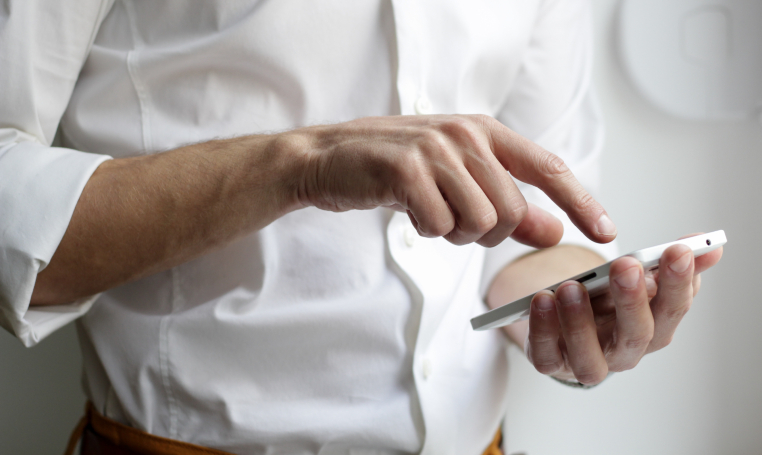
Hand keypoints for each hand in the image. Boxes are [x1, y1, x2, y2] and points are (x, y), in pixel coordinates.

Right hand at [288, 115, 616, 247]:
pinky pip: (440, 226)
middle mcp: (466, 134)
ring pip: (479, 222)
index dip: (581, 202)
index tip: (606, 232)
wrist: (330, 158)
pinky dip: (426, 231)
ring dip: (454, 233)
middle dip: (486, 233)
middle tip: (453, 220)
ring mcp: (436, 149)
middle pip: (511, 211)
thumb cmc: (396, 169)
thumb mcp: (458, 181)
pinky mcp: (406, 170)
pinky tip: (408, 210)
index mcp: (485, 131)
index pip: (548, 168)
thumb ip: (508, 206)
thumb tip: (554, 232)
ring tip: (429, 211)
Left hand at [524, 235, 722, 383]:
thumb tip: (709, 246)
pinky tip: (541, 300)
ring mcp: (587, 362)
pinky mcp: (552, 363)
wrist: (566, 322)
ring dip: (580, 322)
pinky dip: (542, 330)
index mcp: (653, 328)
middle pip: (636, 335)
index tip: (678, 250)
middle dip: (633, 300)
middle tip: (626, 266)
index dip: (678, 282)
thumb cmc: (607, 302)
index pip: (673, 309)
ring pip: (590, 357)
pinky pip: (546, 356)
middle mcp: (624, 352)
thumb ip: (667, 263)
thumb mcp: (636, 278)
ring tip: (571, 287)